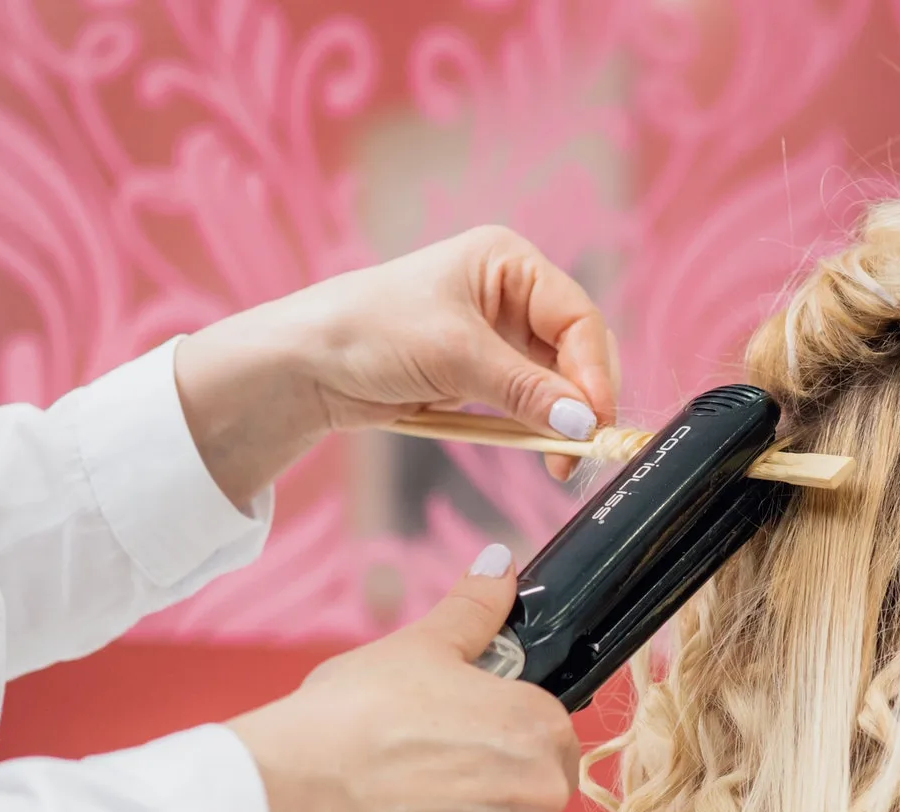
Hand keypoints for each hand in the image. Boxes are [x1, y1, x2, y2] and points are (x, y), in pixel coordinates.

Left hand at [176, 225, 617, 505]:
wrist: (304, 364)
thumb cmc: (368, 332)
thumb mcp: (454, 356)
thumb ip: (526, 390)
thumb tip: (583, 424)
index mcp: (509, 262)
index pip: (578, 318)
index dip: (594, 371)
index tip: (595, 420)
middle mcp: (511, 293)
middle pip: (576, 351)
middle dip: (582, 400)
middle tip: (581, 449)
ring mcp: (500, 334)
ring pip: (558, 381)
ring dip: (562, 420)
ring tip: (558, 460)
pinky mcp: (485, 372)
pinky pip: (531, 401)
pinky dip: (539, 427)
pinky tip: (539, 449)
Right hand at [228, 546, 581, 811]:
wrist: (293, 797)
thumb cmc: (355, 717)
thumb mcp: (420, 647)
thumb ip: (473, 611)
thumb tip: (501, 567)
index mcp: (543, 729)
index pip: (545, 731)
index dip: (498, 730)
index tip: (455, 732)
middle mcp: (543, 796)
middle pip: (527, 788)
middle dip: (483, 781)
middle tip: (420, 768)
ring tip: (400, 805)